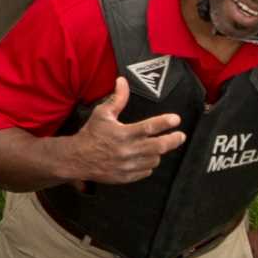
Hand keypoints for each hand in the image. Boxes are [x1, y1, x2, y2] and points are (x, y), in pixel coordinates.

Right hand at [59, 79, 187, 186]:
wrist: (77, 159)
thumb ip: (117, 99)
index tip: (176, 119)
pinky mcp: (126, 177)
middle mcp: (128, 150)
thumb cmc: (91, 134)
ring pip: (154, 159)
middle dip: (174, 140)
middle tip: (180, 136)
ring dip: (158, 152)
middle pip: (159, 146)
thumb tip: (122, 81)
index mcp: (124, 133)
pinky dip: (149, 164)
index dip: (166, 123)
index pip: (151, 127)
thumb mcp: (102, 113)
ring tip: (158, 146)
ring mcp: (128, 165)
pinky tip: (145, 158)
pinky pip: (146, 171)